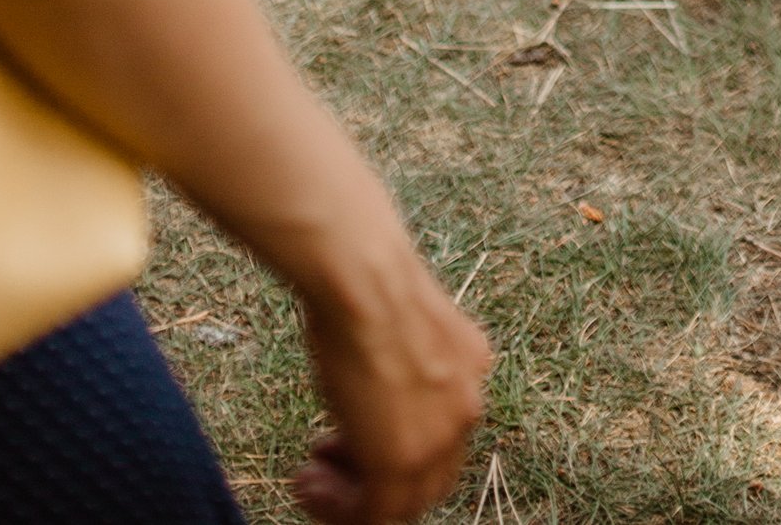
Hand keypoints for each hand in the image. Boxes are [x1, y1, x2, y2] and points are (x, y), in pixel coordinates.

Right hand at [289, 246, 491, 522]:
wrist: (365, 278)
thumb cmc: (368, 283)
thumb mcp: (400, 327)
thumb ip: (404, 366)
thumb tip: (375, 386)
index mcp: (471, 366)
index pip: (441, 430)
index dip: (392, 438)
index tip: (349, 432)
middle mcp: (466, 405)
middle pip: (427, 474)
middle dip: (374, 475)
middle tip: (330, 461)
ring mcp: (438, 436)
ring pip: (402, 501)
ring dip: (351, 498)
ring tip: (312, 478)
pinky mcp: (402, 460)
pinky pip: (375, 512)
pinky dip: (338, 509)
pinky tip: (308, 485)